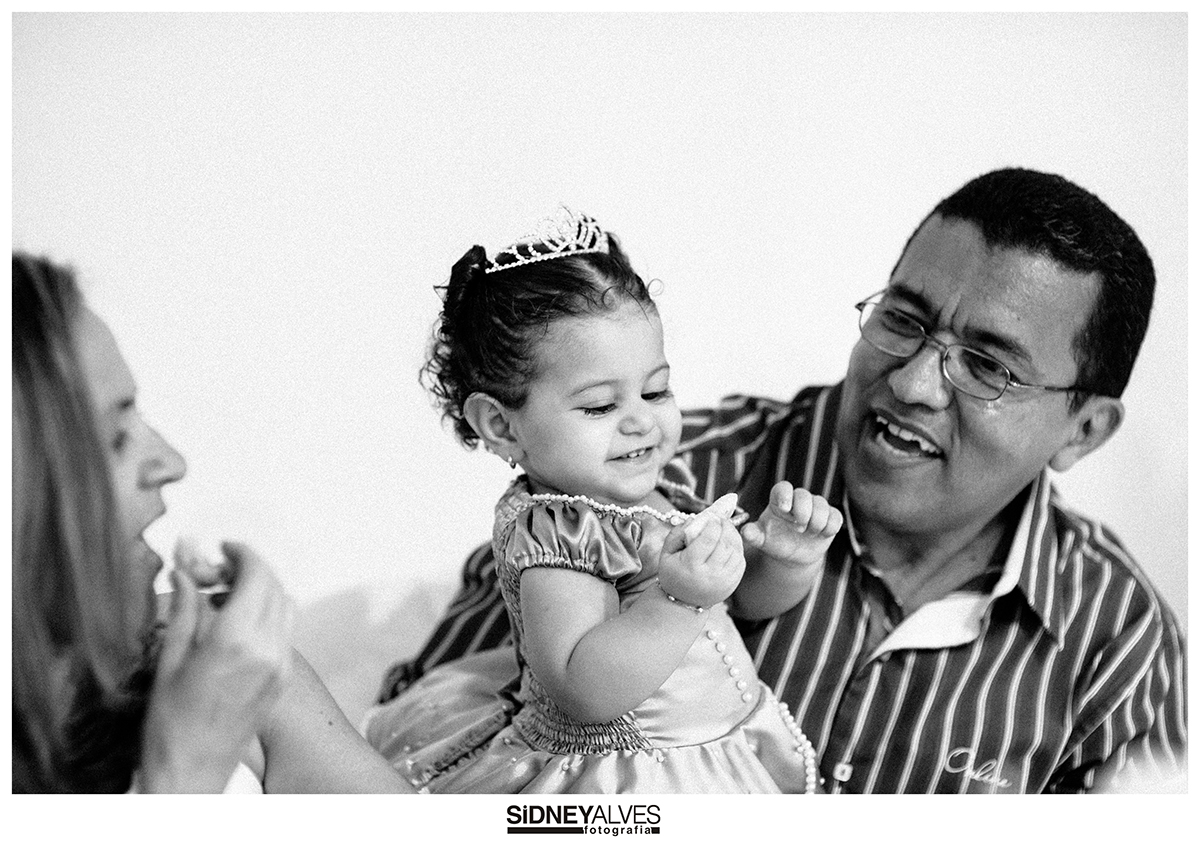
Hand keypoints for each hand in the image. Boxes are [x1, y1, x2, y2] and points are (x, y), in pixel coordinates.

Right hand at [139, 541, 293, 791]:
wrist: (191, 772)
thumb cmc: (170, 724)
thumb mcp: (170, 658)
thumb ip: (186, 607)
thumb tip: (186, 567)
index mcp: (236, 640)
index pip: (257, 574)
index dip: (242, 553)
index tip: (224, 548)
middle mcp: (267, 649)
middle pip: (275, 586)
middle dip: (251, 569)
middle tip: (221, 567)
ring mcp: (280, 665)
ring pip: (286, 606)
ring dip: (263, 590)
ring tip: (228, 595)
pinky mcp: (283, 680)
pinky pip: (286, 632)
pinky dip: (269, 615)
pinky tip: (239, 623)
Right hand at [657, 493, 745, 608]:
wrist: (683, 603)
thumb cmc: (673, 574)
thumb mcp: (666, 554)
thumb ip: (678, 533)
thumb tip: (695, 519)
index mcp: (691, 565)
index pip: (709, 538)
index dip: (714, 523)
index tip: (713, 516)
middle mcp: (710, 574)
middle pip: (725, 543)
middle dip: (726, 526)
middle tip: (722, 519)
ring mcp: (724, 581)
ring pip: (736, 551)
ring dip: (734, 536)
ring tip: (727, 528)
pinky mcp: (732, 584)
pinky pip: (740, 561)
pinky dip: (738, 548)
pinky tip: (730, 543)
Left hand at [741, 481, 841, 567]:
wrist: (792, 555)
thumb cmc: (774, 541)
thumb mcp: (762, 539)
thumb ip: (753, 534)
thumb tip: (745, 531)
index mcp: (779, 500)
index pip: (783, 488)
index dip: (785, 495)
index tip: (784, 509)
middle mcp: (798, 500)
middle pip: (804, 495)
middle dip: (803, 512)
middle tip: (798, 528)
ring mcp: (816, 507)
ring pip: (822, 505)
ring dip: (816, 522)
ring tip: (808, 533)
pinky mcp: (831, 517)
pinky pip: (835, 517)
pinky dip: (829, 527)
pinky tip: (820, 535)